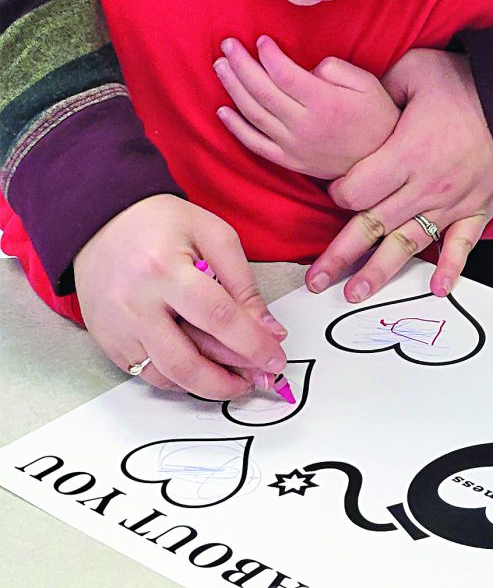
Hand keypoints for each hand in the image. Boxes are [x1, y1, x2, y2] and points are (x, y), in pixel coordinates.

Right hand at [73, 194, 286, 397]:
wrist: (100, 222)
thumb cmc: (159, 223)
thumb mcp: (211, 233)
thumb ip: (242, 281)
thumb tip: (267, 329)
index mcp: (164, 268)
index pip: (217, 316)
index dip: (252, 343)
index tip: (276, 356)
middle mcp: (136, 303)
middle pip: (187, 361)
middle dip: (231, 379)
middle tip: (260, 378)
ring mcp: (118, 328)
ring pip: (168, 376)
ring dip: (208, 386)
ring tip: (237, 380)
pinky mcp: (109, 342)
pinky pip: (148, 375)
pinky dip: (180, 380)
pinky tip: (203, 372)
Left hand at [214, 36, 400, 178]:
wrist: (381, 163)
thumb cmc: (376, 116)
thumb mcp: (367, 84)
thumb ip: (335, 69)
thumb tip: (306, 68)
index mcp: (325, 103)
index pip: (284, 74)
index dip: (268, 55)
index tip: (261, 40)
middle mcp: (305, 126)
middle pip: (262, 91)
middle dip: (240, 64)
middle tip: (227, 45)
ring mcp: (294, 146)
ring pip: (253, 114)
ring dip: (233, 88)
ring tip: (220, 66)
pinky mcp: (289, 161)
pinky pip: (255, 144)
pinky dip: (235, 128)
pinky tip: (221, 110)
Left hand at [305, 48, 492, 300]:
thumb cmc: (466, 84)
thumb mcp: (414, 70)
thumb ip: (374, 88)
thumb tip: (341, 92)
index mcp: (406, 153)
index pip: (356, 191)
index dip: (338, 193)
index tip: (335, 191)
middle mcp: (426, 186)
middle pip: (373, 226)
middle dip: (341, 255)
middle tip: (316, 280)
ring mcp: (453, 203)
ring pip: (407, 244)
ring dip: (379, 272)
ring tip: (355, 295)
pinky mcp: (478, 210)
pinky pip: (461, 246)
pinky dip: (450, 270)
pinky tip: (435, 290)